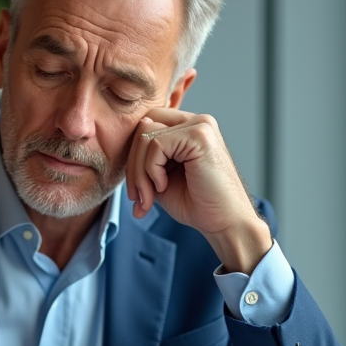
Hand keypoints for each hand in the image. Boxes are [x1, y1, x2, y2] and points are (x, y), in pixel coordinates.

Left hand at [125, 107, 271, 272]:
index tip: (136, 190)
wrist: (226, 224)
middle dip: (132, 165)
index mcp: (189, 128)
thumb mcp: (161, 179)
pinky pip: (155, 145)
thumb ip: (145, 160)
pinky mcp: (199, 136)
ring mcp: (200, 125)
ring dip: (139, 172)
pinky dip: (151, 171)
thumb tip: (120, 148)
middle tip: (138, 196)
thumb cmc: (198, 205)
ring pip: (145, 136)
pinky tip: (164, 187)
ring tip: (150, 197)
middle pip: (142, 126)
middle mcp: (196, 121)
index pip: (146, 125)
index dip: (134, 156)